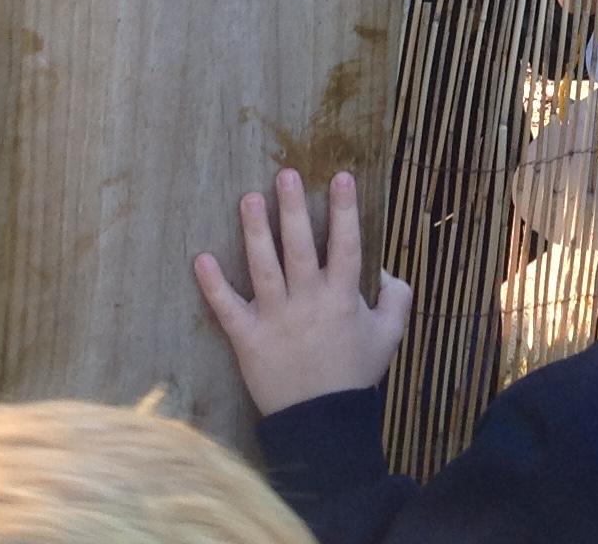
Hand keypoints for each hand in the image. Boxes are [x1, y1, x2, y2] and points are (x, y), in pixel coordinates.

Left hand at [193, 169, 410, 418]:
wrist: (321, 423)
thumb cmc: (355, 375)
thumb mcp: (389, 336)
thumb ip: (396, 297)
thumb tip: (385, 268)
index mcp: (342, 297)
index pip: (346, 244)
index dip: (344, 209)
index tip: (341, 176)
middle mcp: (308, 300)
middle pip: (300, 246)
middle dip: (293, 208)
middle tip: (285, 174)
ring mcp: (276, 318)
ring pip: (264, 267)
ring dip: (255, 231)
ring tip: (249, 199)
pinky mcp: (248, 338)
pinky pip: (227, 308)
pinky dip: (213, 285)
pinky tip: (201, 258)